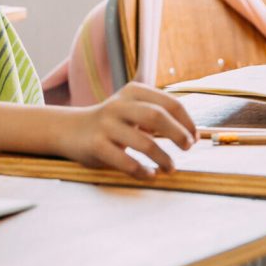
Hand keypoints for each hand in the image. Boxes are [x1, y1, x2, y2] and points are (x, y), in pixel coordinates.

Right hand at [60, 82, 196, 179]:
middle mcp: (120, 104)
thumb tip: (191, 133)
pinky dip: (141, 170)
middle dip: (178, 134)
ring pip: (144, 142)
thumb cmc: (112, 122)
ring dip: (163, 158)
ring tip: (171, 168)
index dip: (186, 121)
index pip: (169, 102)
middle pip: (158, 116)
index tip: (195, 137)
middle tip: (188, 148)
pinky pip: (124, 160)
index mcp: (134, 91)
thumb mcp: (132, 108)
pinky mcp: (95, 145)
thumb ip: (157, 114)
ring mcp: (106, 124)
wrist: (71, 130)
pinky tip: (150, 175)